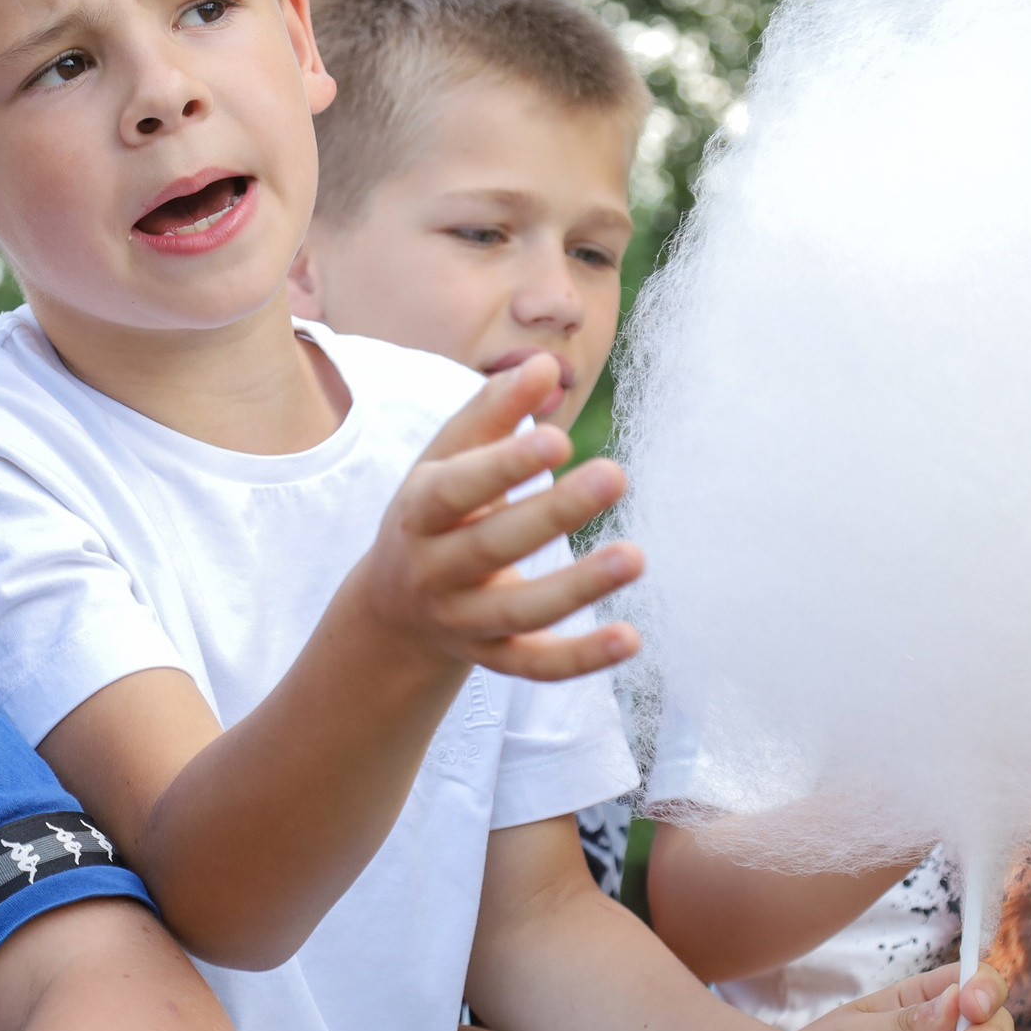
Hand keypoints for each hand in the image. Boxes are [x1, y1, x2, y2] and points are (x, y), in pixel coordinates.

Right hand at [339, 354, 642, 680]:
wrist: (395, 606)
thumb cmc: (437, 510)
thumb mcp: (447, 460)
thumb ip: (493, 412)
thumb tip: (545, 365)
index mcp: (417, 512)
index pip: (454, 489)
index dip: (502, 466)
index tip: (559, 438)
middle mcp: (432, 570)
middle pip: (490, 546)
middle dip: (552, 514)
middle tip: (614, 475)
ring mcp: (462, 620)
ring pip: (517, 612)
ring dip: (577, 588)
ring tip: (635, 557)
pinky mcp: (493, 658)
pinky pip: (536, 665)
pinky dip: (581, 658)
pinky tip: (631, 638)